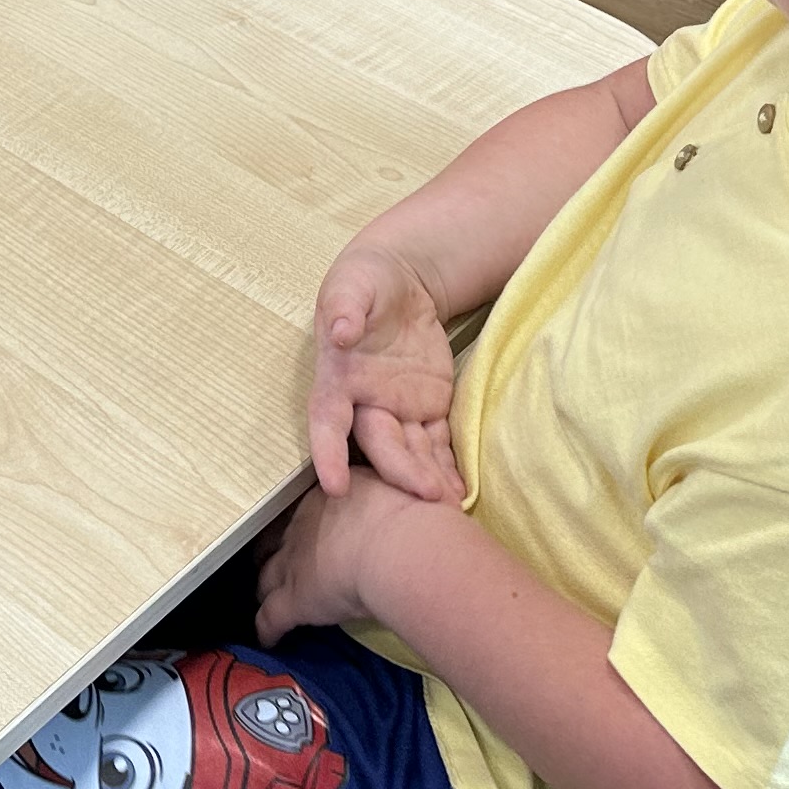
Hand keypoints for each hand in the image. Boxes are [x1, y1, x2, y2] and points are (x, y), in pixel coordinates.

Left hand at [256, 474, 427, 640]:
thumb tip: (415, 506)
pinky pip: (270, 619)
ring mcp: (294, 564)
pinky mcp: (295, 601)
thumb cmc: (413, 515)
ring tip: (264, 598)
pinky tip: (267, 640)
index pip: (305, 508)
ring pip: (265, 578)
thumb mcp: (400, 493)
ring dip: (264, 589)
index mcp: (328, 496)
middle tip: (274, 562)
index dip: (302, 522)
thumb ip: (394, 500)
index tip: (308, 530)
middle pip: (274, 539)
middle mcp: (302, 526)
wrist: (400, 546)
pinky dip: (266, 630)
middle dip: (271, 551)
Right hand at [308, 240, 462, 499]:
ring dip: (427, 480)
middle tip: (427, 495)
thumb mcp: (352, 284)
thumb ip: (344, 306)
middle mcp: (364, 403)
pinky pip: (438, 443)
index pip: (327, 421)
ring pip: (411, 452)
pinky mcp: (428, 407)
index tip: (334, 486)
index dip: (329, 454)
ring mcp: (398, 409)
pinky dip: (448, 468)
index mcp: (338, 377)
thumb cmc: (365, 281)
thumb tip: (340, 331)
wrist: (399, 280)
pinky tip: (460, 494)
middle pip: (380, 445)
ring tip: (449, 508)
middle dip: (400, 471)